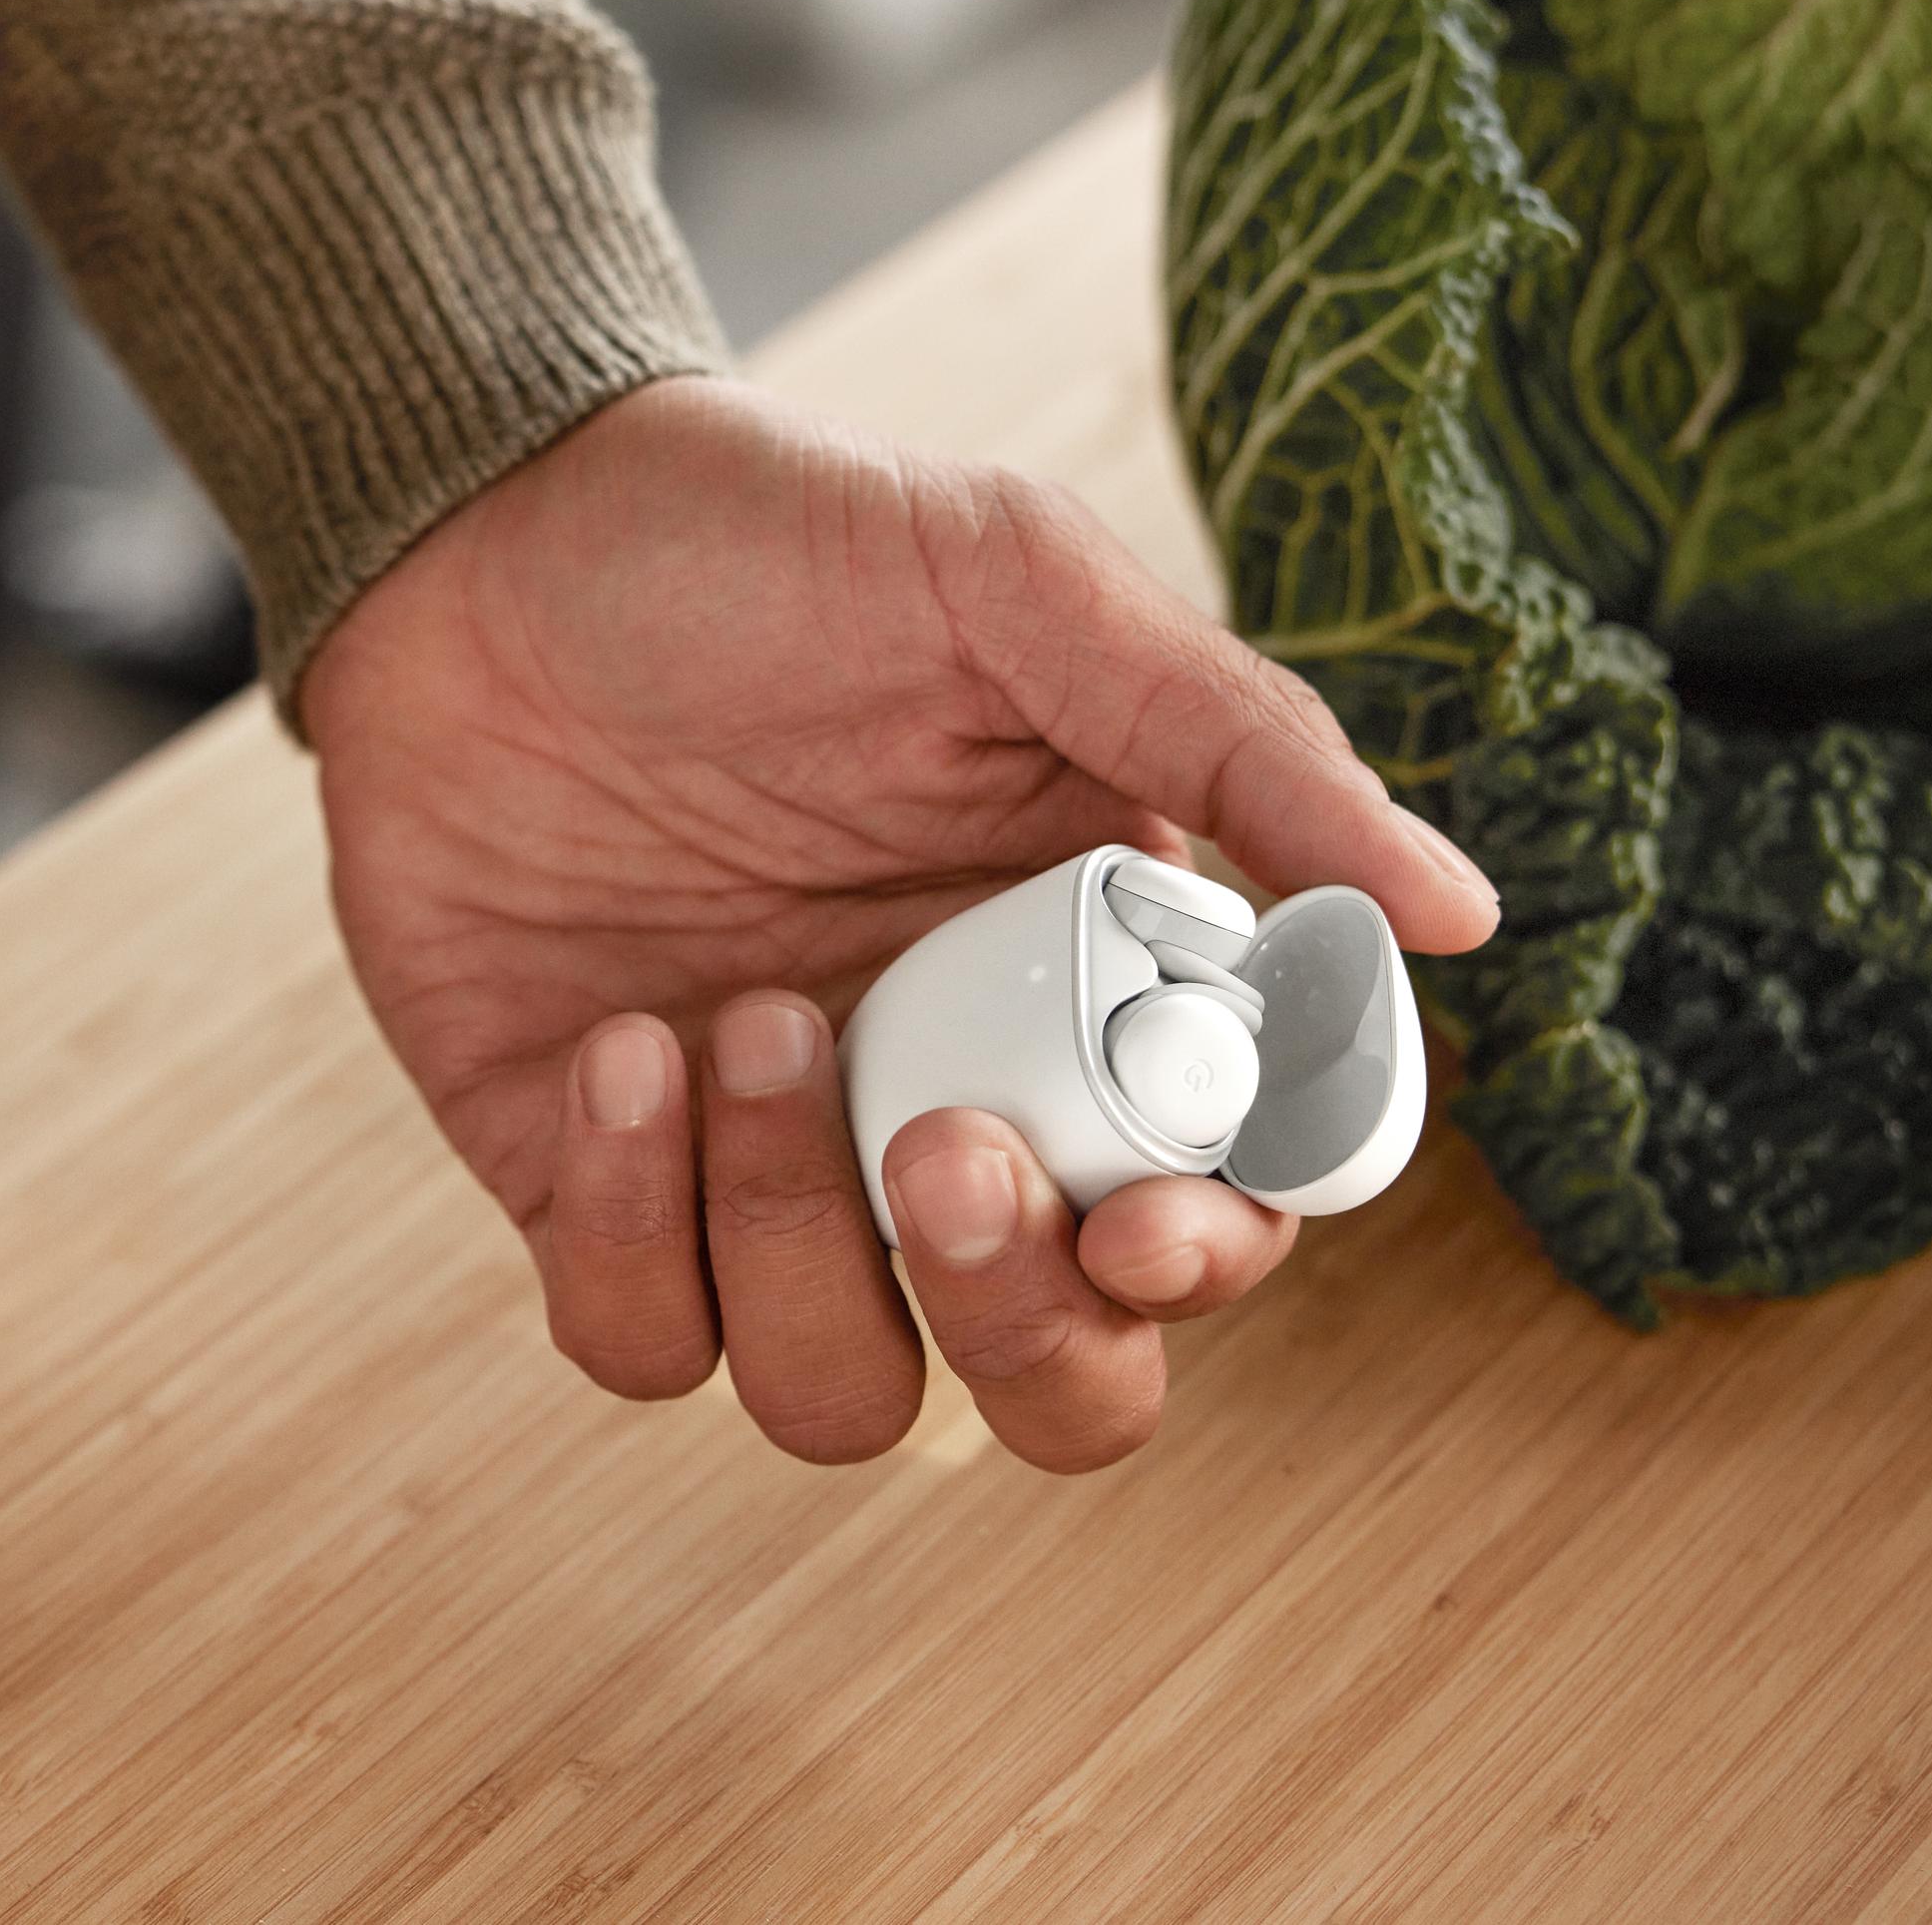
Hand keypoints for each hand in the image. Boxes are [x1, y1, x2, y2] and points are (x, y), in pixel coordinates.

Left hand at [304, 379, 1497, 1471]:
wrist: (475, 538)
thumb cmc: (768, 547)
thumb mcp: (1019, 591)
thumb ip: (1242, 750)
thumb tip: (1456, 922)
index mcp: (1085, 1001)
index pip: (1212, 1219)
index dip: (1206, 1262)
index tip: (1153, 1214)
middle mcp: (946, 1112)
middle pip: (1054, 1380)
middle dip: (1024, 1324)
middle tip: (944, 1155)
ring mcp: (765, 1171)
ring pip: (845, 1392)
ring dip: (801, 1245)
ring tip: (736, 1017)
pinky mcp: (594, 1190)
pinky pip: (640, 1335)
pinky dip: (634, 1226)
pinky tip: (614, 1043)